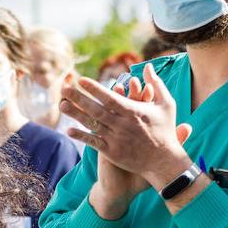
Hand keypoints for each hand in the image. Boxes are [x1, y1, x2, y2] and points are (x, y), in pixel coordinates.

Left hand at [62, 63, 194, 191]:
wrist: (164, 162)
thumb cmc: (165, 130)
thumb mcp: (166, 104)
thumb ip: (156, 83)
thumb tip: (147, 65)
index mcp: (134, 112)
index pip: (110, 98)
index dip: (95, 89)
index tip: (81, 81)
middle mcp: (122, 125)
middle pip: (97, 110)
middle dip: (79, 99)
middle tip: (64, 89)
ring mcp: (116, 139)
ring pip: (92, 125)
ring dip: (76, 115)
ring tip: (62, 105)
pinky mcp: (112, 153)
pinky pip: (94, 143)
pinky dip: (82, 136)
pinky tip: (69, 130)